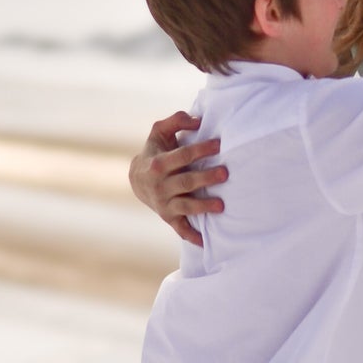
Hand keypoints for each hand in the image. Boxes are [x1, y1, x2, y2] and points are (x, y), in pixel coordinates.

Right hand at [129, 110, 226, 246]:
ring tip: (221, 206)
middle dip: (205, 178)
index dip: (200, 149)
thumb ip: (176, 121)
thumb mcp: (159, 131)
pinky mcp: (168, 217)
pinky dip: (192, 237)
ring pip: (185, 206)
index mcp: (158, 163)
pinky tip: (206, 242)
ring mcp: (164, 203)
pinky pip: (180, 229)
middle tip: (225, 174)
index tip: (219, 144)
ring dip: (203, 207)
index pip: (181, 156)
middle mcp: (159, 185)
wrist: (136, 179)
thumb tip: (197, 120)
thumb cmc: (155, 150)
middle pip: (185, 182)